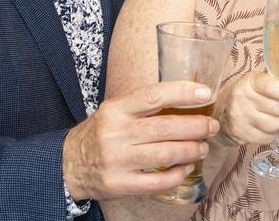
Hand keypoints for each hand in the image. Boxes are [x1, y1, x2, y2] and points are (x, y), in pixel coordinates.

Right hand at [62, 80, 217, 200]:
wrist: (66, 165)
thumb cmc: (100, 133)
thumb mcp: (115, 111)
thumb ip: (144, 106)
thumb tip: (189, 98)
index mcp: (115, 110)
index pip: (153, 96)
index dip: (182, 93)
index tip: (205, 93)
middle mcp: (115, 134)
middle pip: (165, 128)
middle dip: (196, 127)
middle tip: (211, 126)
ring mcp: (116, 161)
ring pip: (165, 155)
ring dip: (191, 150)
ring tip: (203, 146)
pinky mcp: (118, 185)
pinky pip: (156, 182)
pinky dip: (177, 175)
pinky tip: (186, 168)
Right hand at [213, 71, 278, 145]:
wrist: (218, 111)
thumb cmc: (246, 94)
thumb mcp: (257, 82)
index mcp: (250, 82)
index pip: (273, 87)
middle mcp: (243, 98)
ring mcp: (240, 117)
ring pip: (274, 125)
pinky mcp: (239, 133)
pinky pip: (266, 138)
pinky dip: (272, 135)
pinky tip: (269, 128)